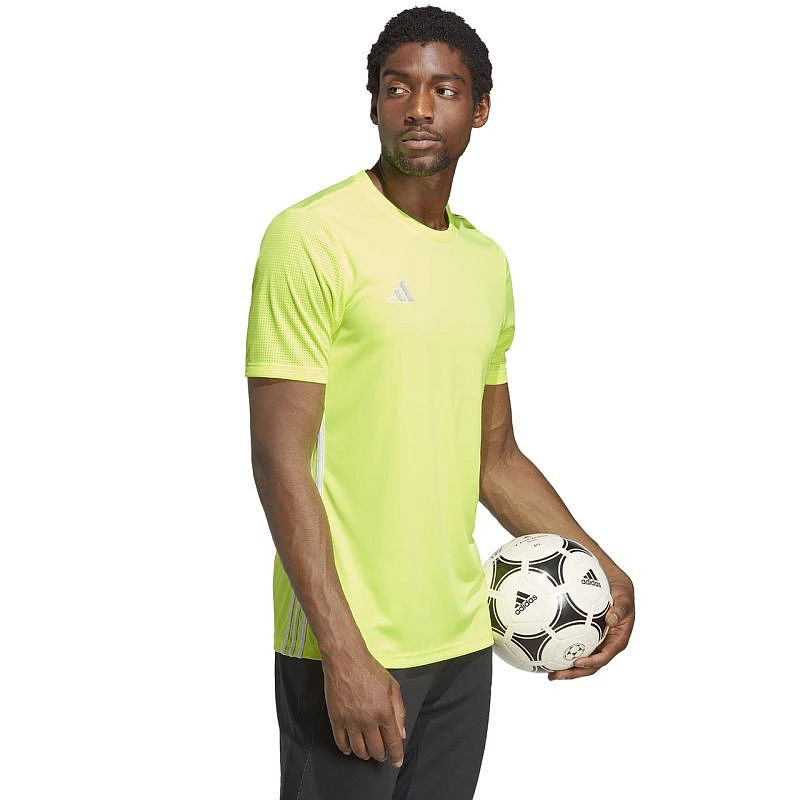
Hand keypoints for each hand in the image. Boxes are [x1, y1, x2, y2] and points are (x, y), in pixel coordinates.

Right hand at [321, 648, 406, 766]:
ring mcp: (351, 721)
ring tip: (368, 750)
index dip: (396, 755)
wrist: (345, 660)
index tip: (396, 762)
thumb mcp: (392, 686)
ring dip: (365, 754)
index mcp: (384, 712)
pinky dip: (347, 749)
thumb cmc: (369, 670)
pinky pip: (341, 743)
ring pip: (359, 750)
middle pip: (376, 750)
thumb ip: (399, 711)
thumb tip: (401, 733)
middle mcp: (368, 720)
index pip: (393, 742)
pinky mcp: (336, 719)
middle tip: (382, 753)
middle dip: (381, 755)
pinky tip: (351, 748)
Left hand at [548, 570, 634, 680]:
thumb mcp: (624, 598)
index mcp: (617, 641)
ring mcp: (596, 643)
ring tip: (548, 672)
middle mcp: (606, 646)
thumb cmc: (622, 593)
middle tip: (555, 675)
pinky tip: (546, 653)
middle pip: (590, 666)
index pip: (604, 657)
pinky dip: (561, 652)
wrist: (616, 587)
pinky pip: (574, 647)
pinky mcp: (587, 638)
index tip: (576, 662)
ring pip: (581, 660)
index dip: (591, 663)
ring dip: (566, 669)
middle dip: (573, 673)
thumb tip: (611, 619)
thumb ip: (620, 609)